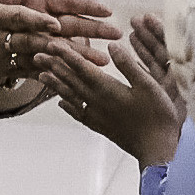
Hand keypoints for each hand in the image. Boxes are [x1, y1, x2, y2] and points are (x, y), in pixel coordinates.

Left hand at [38, 17, 181, 167]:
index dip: (66, 54)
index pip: (81, 67)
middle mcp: (96, 102)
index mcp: (107, 89)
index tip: (52, 44)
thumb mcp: (149, 85)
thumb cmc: (157, 116)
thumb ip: (129, 65)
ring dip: (55, 84)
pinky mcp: (100, 126)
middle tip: (37, 55)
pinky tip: (61, 103)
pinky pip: (78, 113)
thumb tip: (112, 46)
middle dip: (53, 66)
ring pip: (70, 96)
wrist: (157, 149)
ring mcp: (96, 116)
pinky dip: (67, 106)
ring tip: (41, 75)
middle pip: (70, 81)